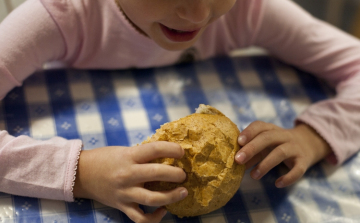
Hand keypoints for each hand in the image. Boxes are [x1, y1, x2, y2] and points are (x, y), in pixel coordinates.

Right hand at [73, 141, 187, 222]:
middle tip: (183, 174)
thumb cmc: (105, 159)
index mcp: (129, 156)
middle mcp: (128, 174)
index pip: (155, 149)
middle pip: (157, 173)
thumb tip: (168, 155)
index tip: (182, 152)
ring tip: (183, 192)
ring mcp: (125, 192)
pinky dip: (154, 217)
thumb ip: (143, 154)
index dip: (172, 149)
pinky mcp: (122, 206)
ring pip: (153, 198)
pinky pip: (141, 218)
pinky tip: (163, 210)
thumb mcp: (124, 150)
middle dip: (176, 174)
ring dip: (172, 196)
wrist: (81, 174)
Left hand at [235, 121, 330, 187]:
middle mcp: (284, 136)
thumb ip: (251, 153)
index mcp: (271, 129)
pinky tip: (278, 184)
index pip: (260, 126)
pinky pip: (298, 170)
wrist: (308, 143)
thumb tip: (235, 163)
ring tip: (253, 176)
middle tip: (238, 160)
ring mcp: (295, 148)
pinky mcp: (304, 161)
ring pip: (280, 153)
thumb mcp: (265, 145)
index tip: (239, 141)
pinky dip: (288, 177)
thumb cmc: (278, 144)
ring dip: (265, 164)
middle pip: (268, 137)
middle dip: (252, 148)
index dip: (249, 132)